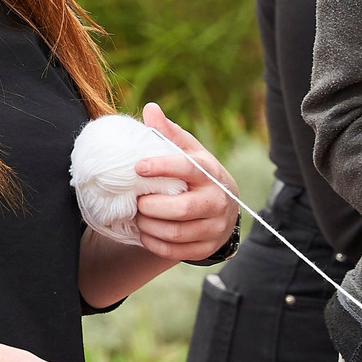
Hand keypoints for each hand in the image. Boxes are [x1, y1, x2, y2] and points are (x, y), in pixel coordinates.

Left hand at [127, 105, 239, 260]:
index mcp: (210, 172)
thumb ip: (168, 133)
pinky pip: (177, 252)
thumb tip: (150, 109)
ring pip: (177, 233)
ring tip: (138, 216)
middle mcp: (217, 200)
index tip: (138, 167)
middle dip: (151, 207)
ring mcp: (215, 226)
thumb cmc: (198, 174)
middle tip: (136, 201)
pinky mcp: (207, 247)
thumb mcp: (189, 151)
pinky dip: (155, 244)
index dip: (162, 167)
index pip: (187, 168)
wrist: (225, 207)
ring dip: (149, 226)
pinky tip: (145, 233)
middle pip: (181, 209)